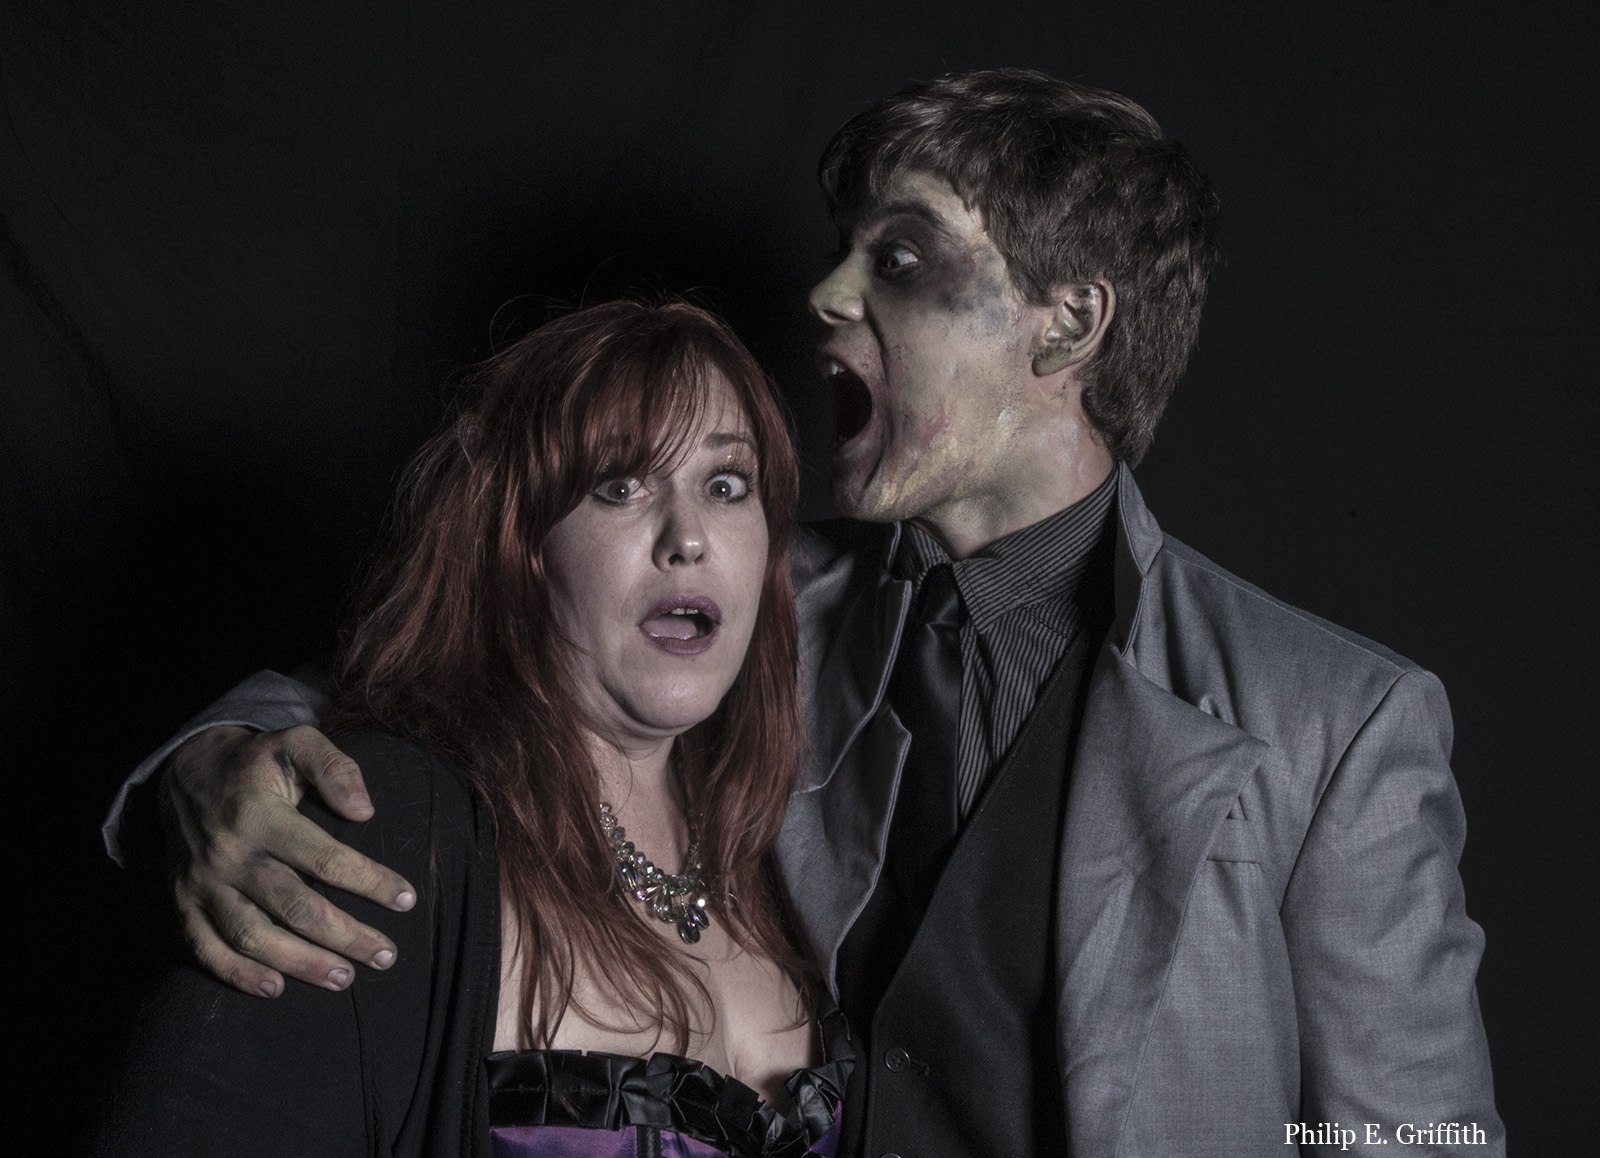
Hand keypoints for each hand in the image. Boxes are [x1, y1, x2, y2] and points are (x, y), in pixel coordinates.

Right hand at [161, 725, 416, 997]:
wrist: (185, 773)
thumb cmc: (257, 762)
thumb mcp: (297, 742)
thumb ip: (335, 768)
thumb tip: (364, 811)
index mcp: (260, 815)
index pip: (324, 858)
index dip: (369, 881)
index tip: (406, 900)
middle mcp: (228, 855)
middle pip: (294, 907)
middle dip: (345, 936)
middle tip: (386, 955)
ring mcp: (201, 884)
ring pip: (252, 936)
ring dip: (301, 963)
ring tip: (345, 979)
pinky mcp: (183, 904)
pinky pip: (206, 949)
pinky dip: (238, 975)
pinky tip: (276, 987)